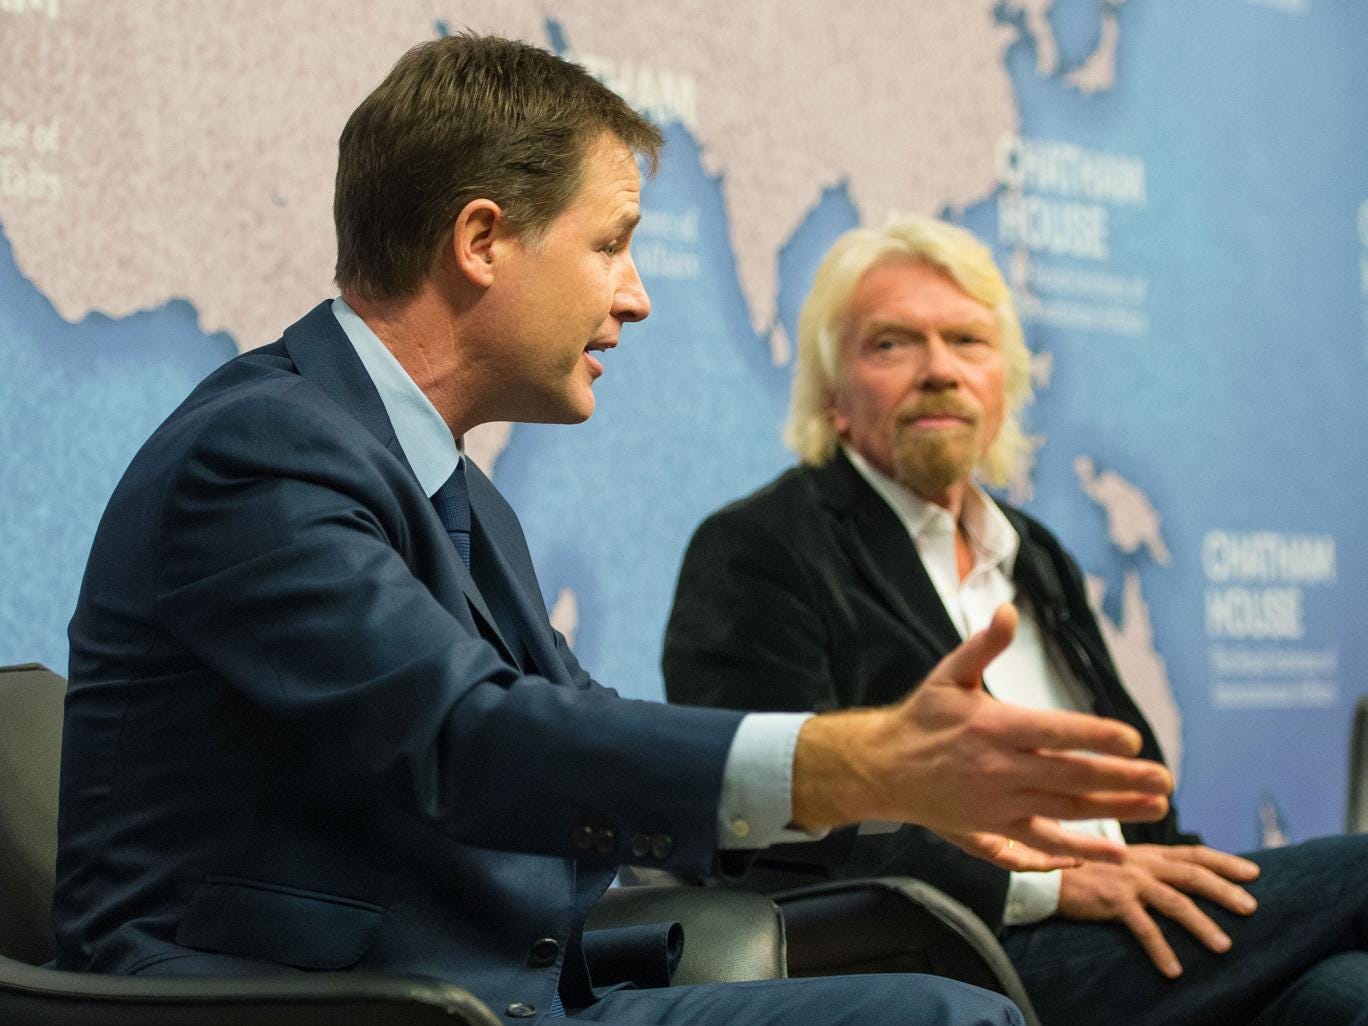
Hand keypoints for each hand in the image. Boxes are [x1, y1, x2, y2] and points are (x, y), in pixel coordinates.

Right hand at [791, 604, 1171, 864]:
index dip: (1094, 736)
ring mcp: (1000, 804)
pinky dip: (1079, 852)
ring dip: (1115, 809)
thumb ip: (983, 645)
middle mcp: (999, 770)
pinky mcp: (996, 829)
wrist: (883, 769)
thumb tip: (1009, 610)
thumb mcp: (948, 675)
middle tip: (1163, 776)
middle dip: (1121, 778)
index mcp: (992, 728)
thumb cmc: (922, 718)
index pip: (1053, 733)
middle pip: (1070, 775)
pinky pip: (1043, 844)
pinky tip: (1115, 852)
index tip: (1132, 739)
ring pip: (1066, 810)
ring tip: (1156, 804)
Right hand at [1058, 844, 1260, 977]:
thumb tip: (1186, 879)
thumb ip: (1153, 867)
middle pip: (1192, 874)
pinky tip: (1174, 970)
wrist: (1051, 876)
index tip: (1254, 873)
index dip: (1225, 862)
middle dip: (1224, 890)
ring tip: (1224, 946)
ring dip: (1202, 924)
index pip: (1194, 853)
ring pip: (1175, 902)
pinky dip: (1161, 950)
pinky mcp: (1114, 900)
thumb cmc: (1090, 872)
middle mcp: (1143, 862)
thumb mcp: (1125, 863)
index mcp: (1149, 853)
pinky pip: (1144, 928)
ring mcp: (1129, 881)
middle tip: (1251, 908)